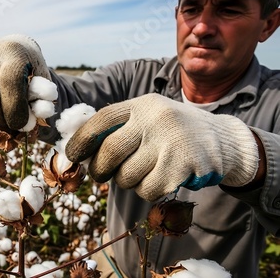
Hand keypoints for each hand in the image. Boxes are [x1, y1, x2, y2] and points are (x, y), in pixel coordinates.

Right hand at [0, 34, 49, 131]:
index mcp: (14, 53)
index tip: (24, 124)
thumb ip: (42, 102)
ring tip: (3, 124)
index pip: (10, 82)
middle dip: (0, 118)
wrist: (12, 50)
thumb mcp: (43, 82)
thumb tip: (30, 125)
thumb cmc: (32, 72)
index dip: (16, 108)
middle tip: (12, 129)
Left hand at [65, 94, 258, 200]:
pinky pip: (147, 190)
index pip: (102, 120)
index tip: (71, 156)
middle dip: (98, 169)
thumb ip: (120, 128)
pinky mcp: (182, 167)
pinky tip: (160, 179)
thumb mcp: (150, 117)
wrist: (225, 141)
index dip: (81, 140)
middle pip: (110, 151)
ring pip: (126, 176)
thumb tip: (79, 152)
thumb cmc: (175, 132)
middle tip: (99, 176)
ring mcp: (170, 142)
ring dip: (127, 182)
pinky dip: (146, 191)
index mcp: (143, 105)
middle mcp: (155, 119)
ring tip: (142, 172)